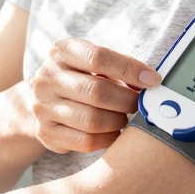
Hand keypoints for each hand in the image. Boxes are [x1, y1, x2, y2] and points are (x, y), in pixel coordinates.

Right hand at [24, 38, 159, 153]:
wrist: (43, 101)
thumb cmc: (80, 79)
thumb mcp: (93, 64)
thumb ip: (119, 68)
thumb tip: (151, 80)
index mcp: (61, 52)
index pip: (98, 57)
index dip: (129, 69)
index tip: (152, 80)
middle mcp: (46, 78)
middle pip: (96, 91)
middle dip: (126, 100)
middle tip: (140, 105)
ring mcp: (42, 106)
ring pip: (92, 120)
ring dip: (118, 121)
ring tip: (124, 118)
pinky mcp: (46, 132)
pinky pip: (86, 141)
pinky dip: (107, 139)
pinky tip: (113, 132)